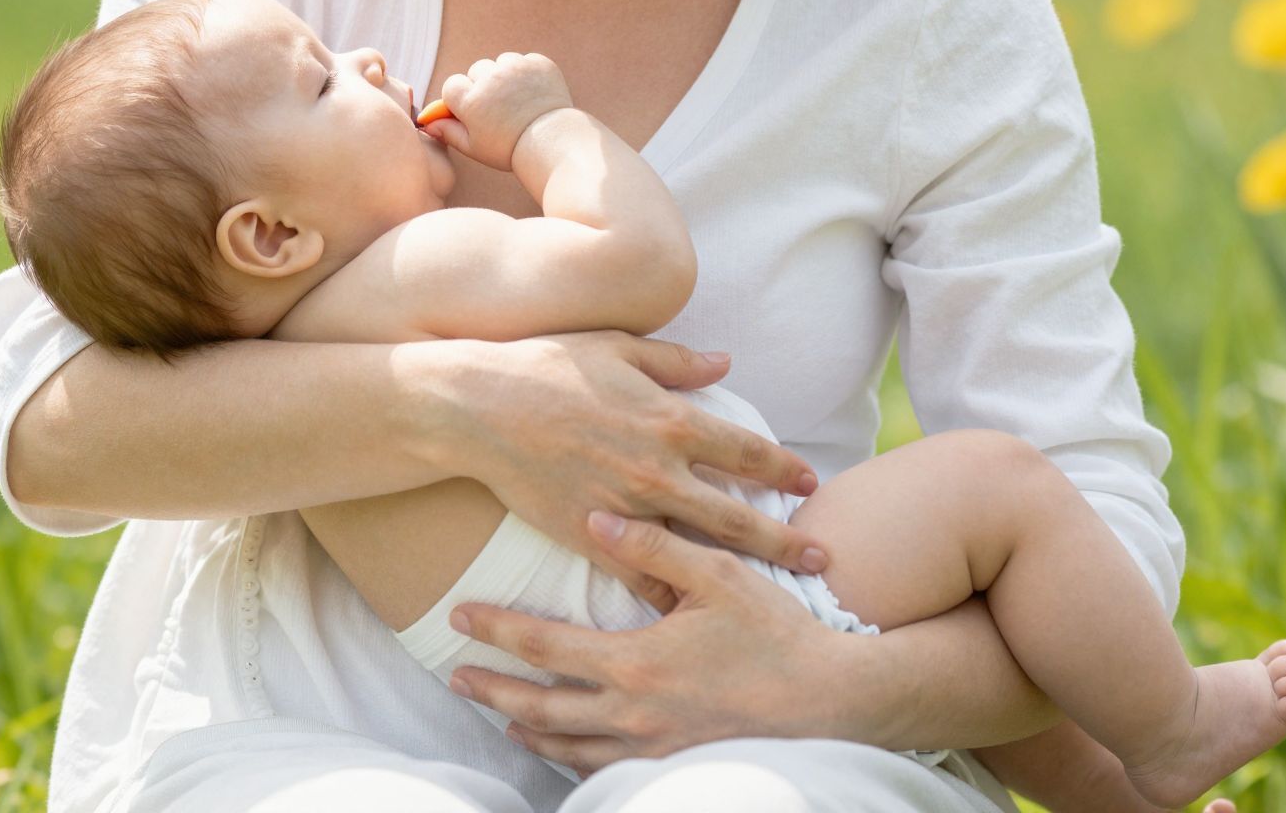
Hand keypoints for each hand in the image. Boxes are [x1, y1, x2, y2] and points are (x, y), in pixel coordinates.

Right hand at [425, 52, 571, 169]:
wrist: (552, 143)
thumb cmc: (509, 149)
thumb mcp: (473, 147)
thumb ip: (448, 132)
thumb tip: (428, 123)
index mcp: (470, 99)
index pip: (452, 85)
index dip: (460, 99)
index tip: (472, 111)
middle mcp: (490, 78)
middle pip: (477, 70)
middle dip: (482, 85)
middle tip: (498, 107)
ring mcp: (516, 68)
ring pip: (501, 62)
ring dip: (504, 76)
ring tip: (516, 99)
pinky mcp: (538, 64)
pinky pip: (525, 61)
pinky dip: (527, 73)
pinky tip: (533, 93)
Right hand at [428, 332, 826, 608]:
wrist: (478, 406)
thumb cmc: (548, 364)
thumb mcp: (621, 348)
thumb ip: (679, 362)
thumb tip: (726, 363)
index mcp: (670, 418)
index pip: (747, 452)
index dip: (784, 469)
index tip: (809, 484)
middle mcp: (657, 469)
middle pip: (736, 516)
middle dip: (784, 541)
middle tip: (821, 560)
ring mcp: (624, 508)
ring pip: (695, 553)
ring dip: (737, 574)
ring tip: (772, 596)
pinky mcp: (588, 536)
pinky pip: (639, 575)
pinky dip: (667, 594)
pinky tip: (691, 613)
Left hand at [446, 510, 857, 775]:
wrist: (831, 703)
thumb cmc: (776, 633)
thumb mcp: (718, 576)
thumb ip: (654, 546)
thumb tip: (596, 517)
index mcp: (635, 662)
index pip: (543, 646)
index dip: (497, 630)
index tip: (459, 616)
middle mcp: (631, 714)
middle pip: (537, 707)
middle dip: (491, 691)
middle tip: (455, 676)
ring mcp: (648, 748)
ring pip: (565, 745)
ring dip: (524, 727)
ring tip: (499, 714)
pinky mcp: (670, 765)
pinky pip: (601, 768)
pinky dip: (568, 755)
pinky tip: (563, 745)